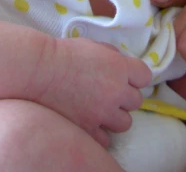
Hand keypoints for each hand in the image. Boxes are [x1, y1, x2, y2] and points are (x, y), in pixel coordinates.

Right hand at [35, 38, 150, 146]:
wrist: (40, 70)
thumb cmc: (65, 53)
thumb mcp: (94, 46)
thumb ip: (114, 56)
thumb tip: (123, 65)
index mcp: (119, 67)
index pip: (145, 76)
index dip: (136, 76)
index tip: (127, 76)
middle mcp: (115, 91)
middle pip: (137, 101)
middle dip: (125, 96)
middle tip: (110, 91)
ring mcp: (102, 113)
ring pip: (125, 123)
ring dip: (116, 116)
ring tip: (102, 108)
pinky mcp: (88, 129)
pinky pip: (106, 139)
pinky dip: (100, 132)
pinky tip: (91, 121)